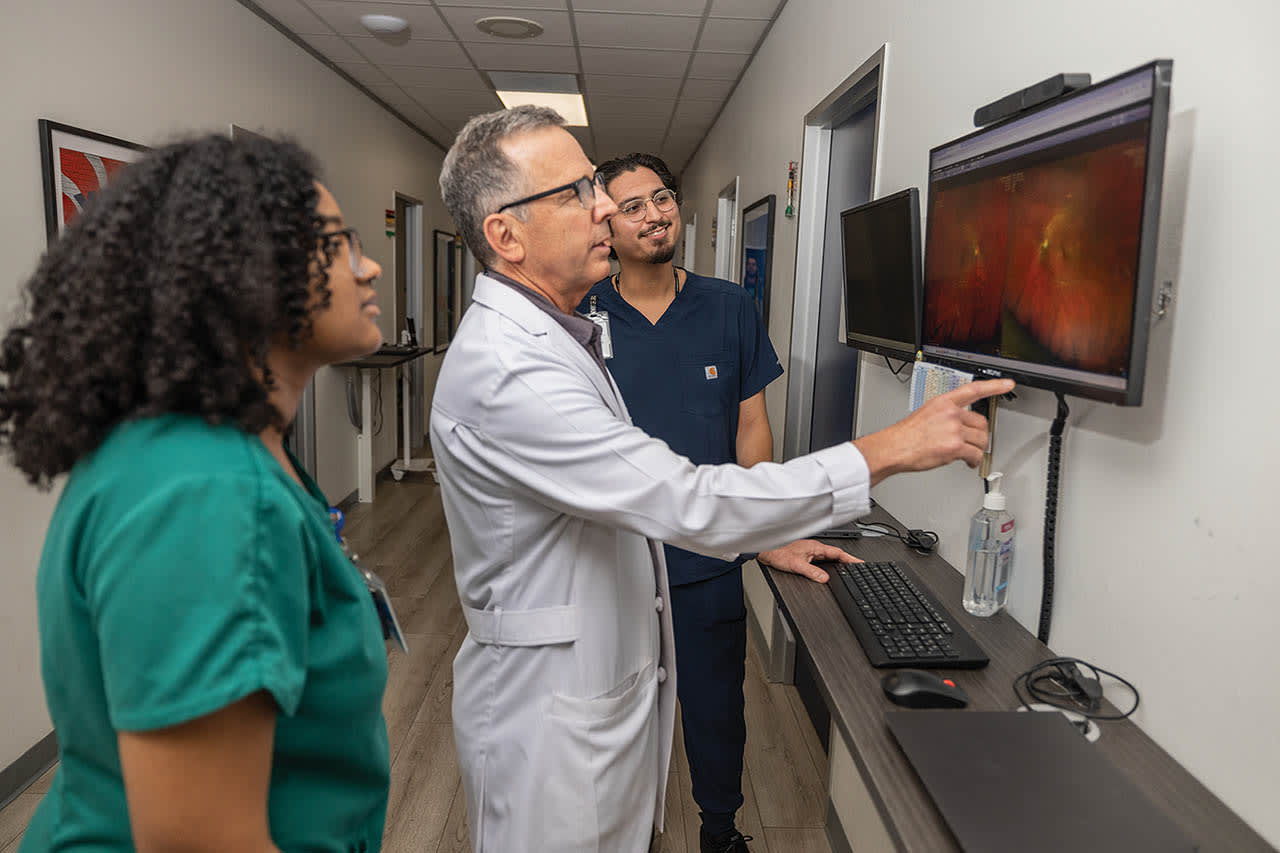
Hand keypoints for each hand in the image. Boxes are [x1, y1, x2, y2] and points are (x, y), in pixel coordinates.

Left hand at [757, 540, 859, 582]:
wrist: (764, 551)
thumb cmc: (777, 552)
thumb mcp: (797, 565)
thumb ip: (812, 572)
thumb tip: (825, 579)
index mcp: (815, 547)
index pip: (838, 553)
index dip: (850, 559)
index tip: (860, 564)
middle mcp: (813, 549)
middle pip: (835, 555)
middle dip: (846, 562)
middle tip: (857, 568)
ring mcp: (809, 552)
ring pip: (827, 558)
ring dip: (837, 563)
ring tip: (846, 570)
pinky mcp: (803, 556)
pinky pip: (820, 561)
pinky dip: (827, 566)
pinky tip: (827, 571)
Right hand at [853, 379, 1013, 485]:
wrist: (895, 448)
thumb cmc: (906, 435)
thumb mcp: (926, 414)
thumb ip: (945, 415)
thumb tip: (960, 425)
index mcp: (944, 402)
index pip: (973, 390)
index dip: (993, 386)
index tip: (1008, 384)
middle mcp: (951, 413)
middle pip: (981, 423)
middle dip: (979, 435)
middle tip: (972, 443)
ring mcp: (953, 429)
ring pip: (980, 440)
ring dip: (976, 449)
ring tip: (967, 454)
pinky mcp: (954, 447)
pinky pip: (975, 454)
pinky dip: (973, 461)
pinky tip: (967, 462)